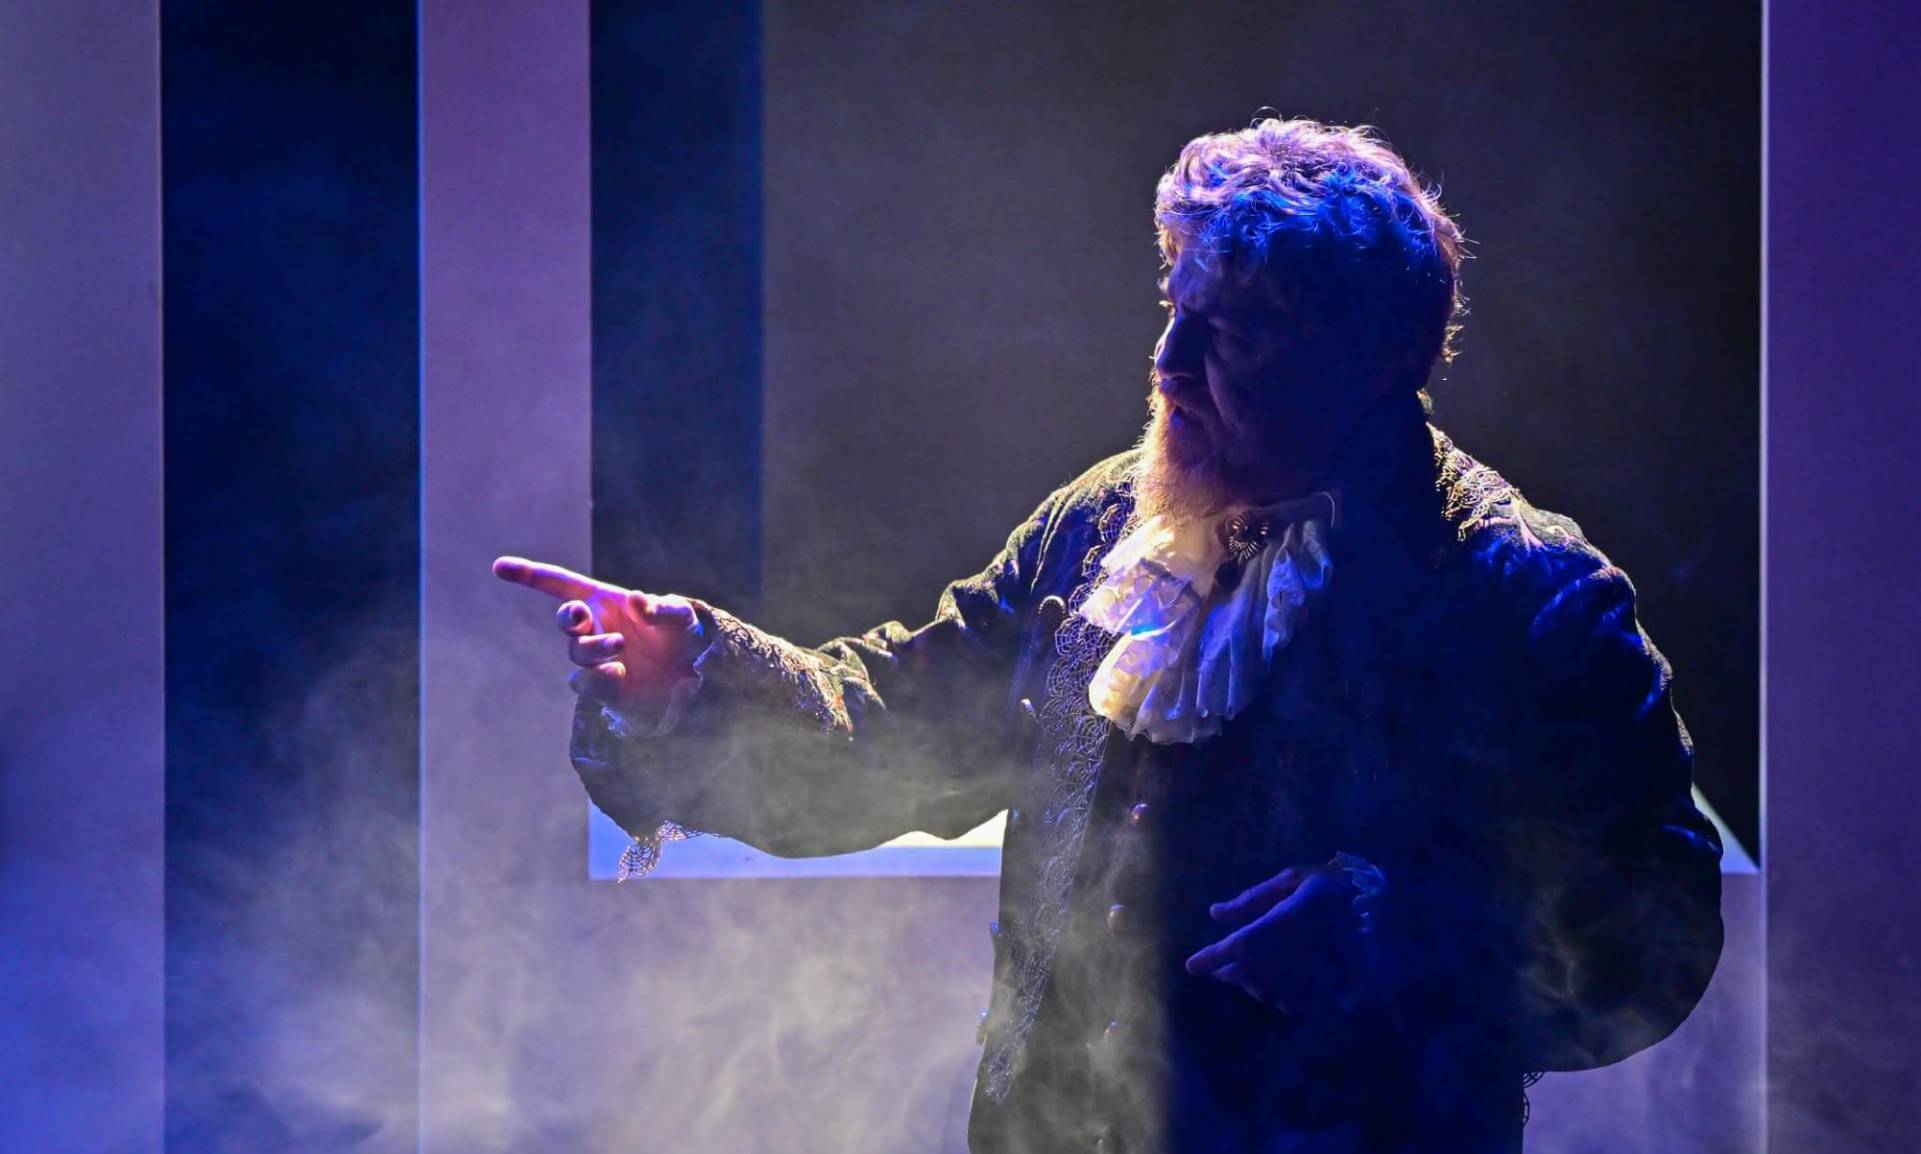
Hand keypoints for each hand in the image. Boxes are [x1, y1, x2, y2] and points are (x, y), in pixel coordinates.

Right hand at [492, 556, 705, 711]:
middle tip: (582, 618)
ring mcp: (596, 659)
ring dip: (594, 648)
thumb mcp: (683, 617)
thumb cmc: (683, 636)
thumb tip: (639, 601)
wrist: (693, 678)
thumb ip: (664, 608)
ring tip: (619, 648)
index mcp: (605, 601)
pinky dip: (597, 678)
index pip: (560, 584)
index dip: (529, 575)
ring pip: (577, 653)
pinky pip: (585, 684)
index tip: (499, 567)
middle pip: (565, 620)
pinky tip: (619, 673)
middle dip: (569, 617)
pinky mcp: (602, 688)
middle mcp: (594, 628)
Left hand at [1185, 861, 1363, 1017]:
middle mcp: (1286, 962)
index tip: (1192, 966)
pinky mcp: (1328, 999)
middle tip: (1223, 967)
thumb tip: (1216, 913)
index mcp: (1275, 930)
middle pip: (1246, 975)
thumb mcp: (1294, 881)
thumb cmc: (1336, 888)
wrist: (1387, 913)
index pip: (1230, 950)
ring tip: (1252, 970)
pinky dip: (1282, 993)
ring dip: (1255, 981)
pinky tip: (1284, 981)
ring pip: (1266, 991)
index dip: (1207, 959)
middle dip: (1231, 971)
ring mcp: (1307, 984)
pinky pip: (1293, 1003)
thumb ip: (1252, 899)